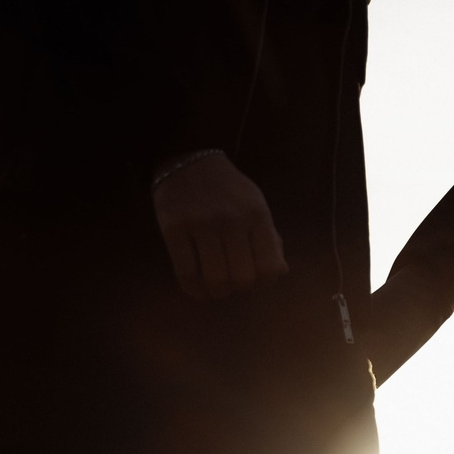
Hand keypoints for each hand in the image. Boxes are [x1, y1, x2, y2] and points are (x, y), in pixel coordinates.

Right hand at [152, 151, 287, 299]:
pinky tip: (196, 288)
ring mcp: (201, 224)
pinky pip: (185, 272)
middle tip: (233, 285)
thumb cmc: (228, 188)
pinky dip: (193, 288)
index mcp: (257, 215)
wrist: (187, 160)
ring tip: (216, 289)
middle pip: (241, 278)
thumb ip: (270, 238)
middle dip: (239, 289)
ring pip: (214, 279)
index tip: (255, 282)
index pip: (269, 266)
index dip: (264, 283)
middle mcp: (231, 220)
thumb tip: (280, 272)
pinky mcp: (174, 228)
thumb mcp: (256, 205)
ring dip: (217, 292)